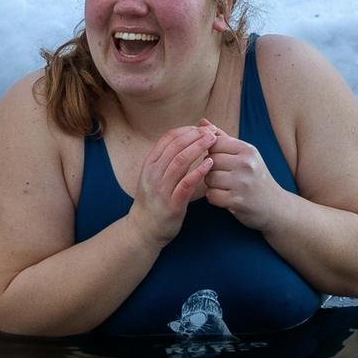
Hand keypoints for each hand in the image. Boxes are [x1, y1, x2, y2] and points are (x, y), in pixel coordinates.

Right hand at [129, 123, 217, 244]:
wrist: (144, 229)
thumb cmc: (154, 201)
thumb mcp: (155, 177)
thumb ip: (167, 161)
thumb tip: (185, 141)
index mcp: (150, 164)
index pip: (167, 139)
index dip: (186, 130)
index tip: (201, 127)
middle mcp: (153, 174)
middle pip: (175, 146)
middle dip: (195, 135)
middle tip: (211, 131)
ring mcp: (161, 188)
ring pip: (180, 161)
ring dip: (198, 148)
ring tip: (213, 141)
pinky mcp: (172, 203)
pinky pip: (186, 183)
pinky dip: (198, 171)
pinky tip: (209, 163)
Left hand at [200, 123, 288, 230]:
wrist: (275, 206)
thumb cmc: (255, 177)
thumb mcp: (244, 154)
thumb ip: (223, 138)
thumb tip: (202, 121)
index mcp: (247, 150)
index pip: (214, 142)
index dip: (212, 152)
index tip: (220, 161)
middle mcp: (246, 164)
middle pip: (210, 160)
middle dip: (210, 169)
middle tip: (221, 176)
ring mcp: (242, 183)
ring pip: (209, 178)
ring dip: (211, 184)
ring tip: (223, 186)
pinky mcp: (237, 201)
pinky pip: (212, 195)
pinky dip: (214, 198)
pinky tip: (224, 197)